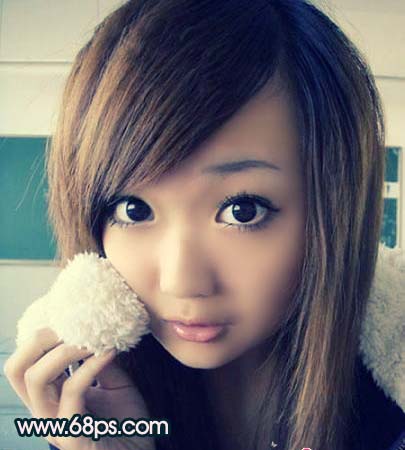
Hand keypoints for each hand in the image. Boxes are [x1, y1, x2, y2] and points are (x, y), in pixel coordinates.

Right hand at [4, 327, 155, 449]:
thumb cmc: (126, 421)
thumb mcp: (113, 381)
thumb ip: (99, 360)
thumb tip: (99, 329)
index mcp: (51, 395)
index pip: (24, 362)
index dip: (38, 336)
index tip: (67, 315)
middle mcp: (46, 409)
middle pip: (16, 369)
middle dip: (39, 339)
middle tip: (69, 323)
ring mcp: (55, 423)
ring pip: (36, 380)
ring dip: (64, 350)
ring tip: (90, 336)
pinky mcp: (71, 436)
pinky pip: (72, 392)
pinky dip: (89, 366)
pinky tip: (109, 351)